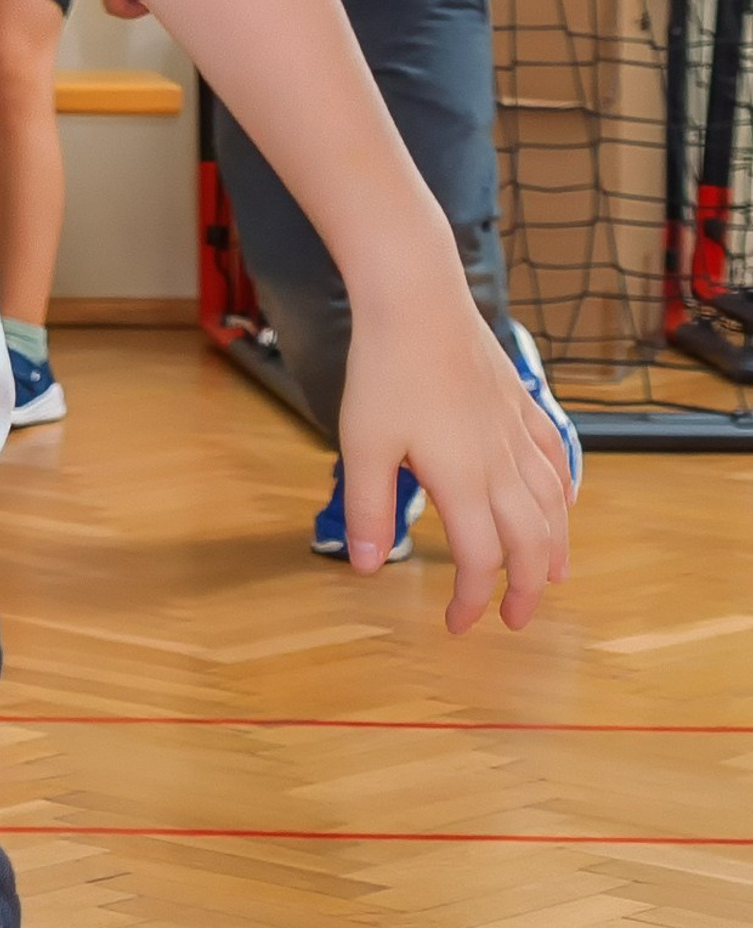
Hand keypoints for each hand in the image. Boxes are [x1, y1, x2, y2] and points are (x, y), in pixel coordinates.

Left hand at [338, 279, 572, 630]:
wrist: (416, 301)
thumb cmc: (384, 372)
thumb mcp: (363, 443)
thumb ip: (369, 508)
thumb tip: (367, 568)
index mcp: (464, 481)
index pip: (482, 560)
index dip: (473, 600)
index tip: (457, 626)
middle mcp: (502, 464)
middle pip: (529, 542)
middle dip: (524, 589)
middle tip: (515, 619)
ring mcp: (517, 432)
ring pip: (552, 505)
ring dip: (554, 547)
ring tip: (550, 576)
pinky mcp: (520, 404)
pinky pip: (556, 456)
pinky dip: (564, 489)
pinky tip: (565, 502)